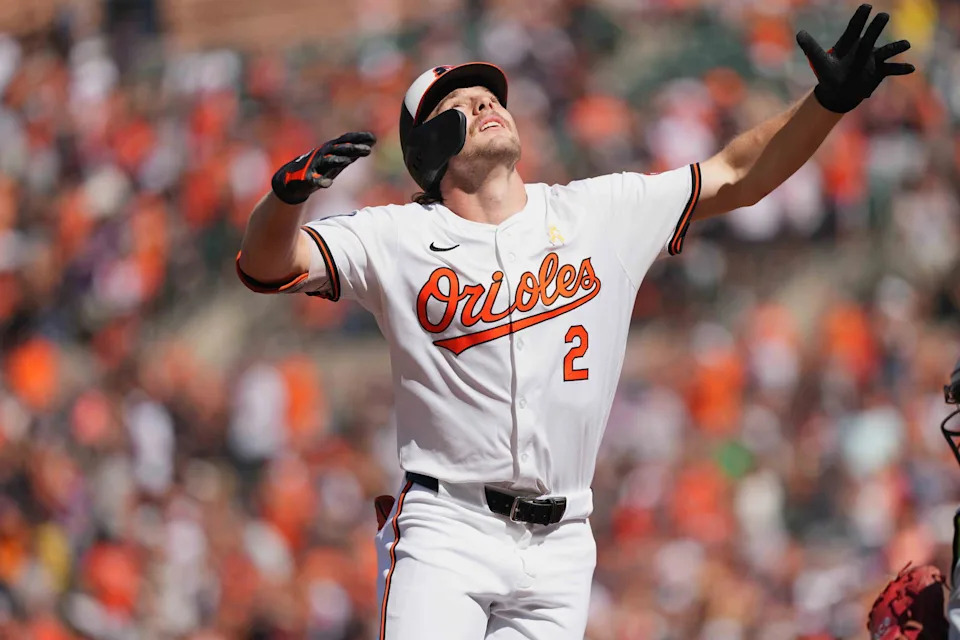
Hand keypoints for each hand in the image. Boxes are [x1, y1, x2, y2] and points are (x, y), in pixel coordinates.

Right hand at [271, 131, 376, 204]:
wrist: (294, 180)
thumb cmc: (319, 168)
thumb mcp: (337, 160)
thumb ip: (351, 153)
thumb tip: (370, 144)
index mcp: (331, 149)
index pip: (346, 140)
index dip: (359, 138)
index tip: (373, 139)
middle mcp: (323, 154)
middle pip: (340, 149)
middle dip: (353, 149)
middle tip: (368, 150)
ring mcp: (315, 165)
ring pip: (327, 161)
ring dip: (338, 160)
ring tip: (348, 161)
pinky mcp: (307, 178)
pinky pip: (314, 180)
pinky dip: (321, 181)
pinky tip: (328, 184)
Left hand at [797, 4, 914, 113]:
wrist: (838, 92)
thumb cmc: (828, 74)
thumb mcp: (818, 61)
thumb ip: (810, 47)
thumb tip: (799, 33)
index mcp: (849, 43)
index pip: (854, 28)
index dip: (859, 18)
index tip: (866, 7)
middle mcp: (863, 48)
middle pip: (870, 36)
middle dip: (876, 27)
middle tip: (883, 15)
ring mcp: (872, 59)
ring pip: (885, 51)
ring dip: (895, 47)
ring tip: (906, 44)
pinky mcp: (878, 72)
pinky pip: (891, 69)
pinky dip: (900, 68)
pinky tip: (911, 68)